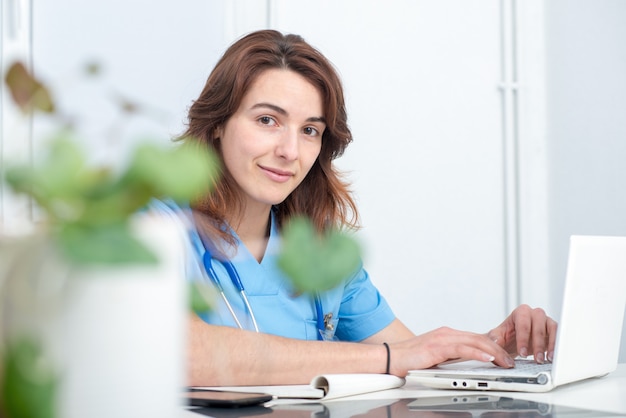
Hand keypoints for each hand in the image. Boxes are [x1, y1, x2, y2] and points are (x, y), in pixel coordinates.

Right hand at [389, 326, 515, 375]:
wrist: (391, 357)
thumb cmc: (410, 359)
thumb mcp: (436, 357)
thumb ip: (451, 357)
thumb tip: (467, 365)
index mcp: (447, 335)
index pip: (476, 339)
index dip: (493, 347)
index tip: (504, 357)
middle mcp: (447, 333)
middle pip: (479, 339)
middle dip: (498, 350)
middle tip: (510, 361)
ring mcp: (442, 338)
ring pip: (475, 342)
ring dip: (493, 352)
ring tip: (505, 362)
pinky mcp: (437, 346)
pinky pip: (462, 349)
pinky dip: (478, 354)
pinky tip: (488, 359)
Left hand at [487, 304, 557, 362]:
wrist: (512, 342)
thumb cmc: (506, 337)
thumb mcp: (497, 337)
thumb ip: (495, 338)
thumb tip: (496, 341)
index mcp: (520, 312)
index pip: (523, 323)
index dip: (523, 339)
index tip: (522, 352)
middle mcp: (534, 314)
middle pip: (539, 325)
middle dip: (537, 344)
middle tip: (536, 359)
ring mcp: (545, 321)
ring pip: (552, 329)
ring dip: (550, 345)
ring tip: (545, 360)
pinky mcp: (553, 330)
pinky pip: (559, 335)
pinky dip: (556, 346)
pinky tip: (552, 357)